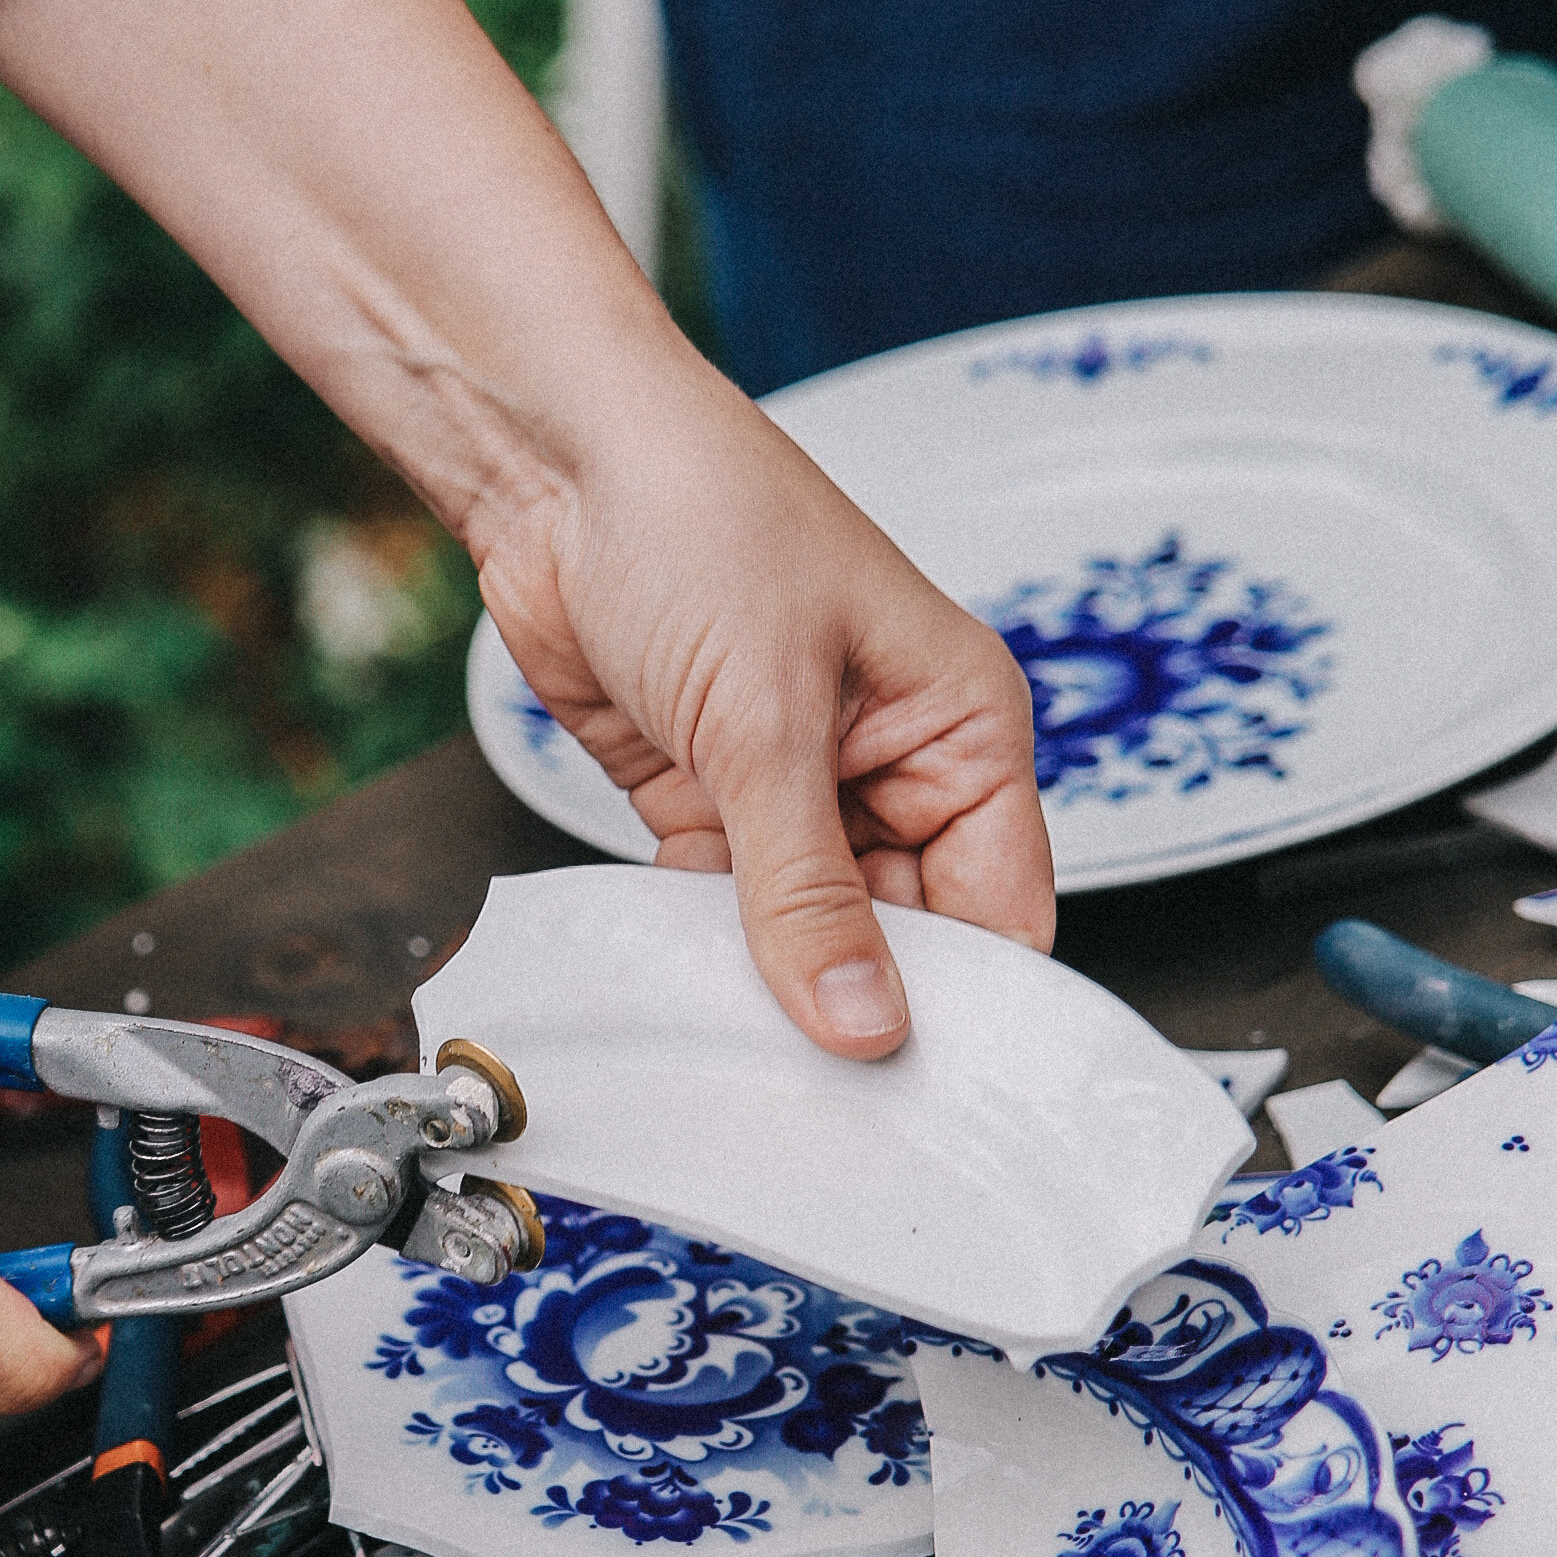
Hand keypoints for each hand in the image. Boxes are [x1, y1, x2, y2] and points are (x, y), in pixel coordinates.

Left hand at [474, 353, 1050, 1055]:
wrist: (556, 461)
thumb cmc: (700, 517)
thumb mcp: (766, 721)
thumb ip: (807, 887)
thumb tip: (863, 1020)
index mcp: (959, 726)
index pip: (1000, 908)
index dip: (971, 1003)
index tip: (928, 1095)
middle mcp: (890, 762)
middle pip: (903, 936)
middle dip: (858, 1003)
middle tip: (821, 1094)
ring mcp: (794, 784)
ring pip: (806, 931)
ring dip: (768, 980)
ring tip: (743, 1047)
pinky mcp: (706, 795)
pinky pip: (722, 905)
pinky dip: (699, 943)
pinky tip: (677, 979)